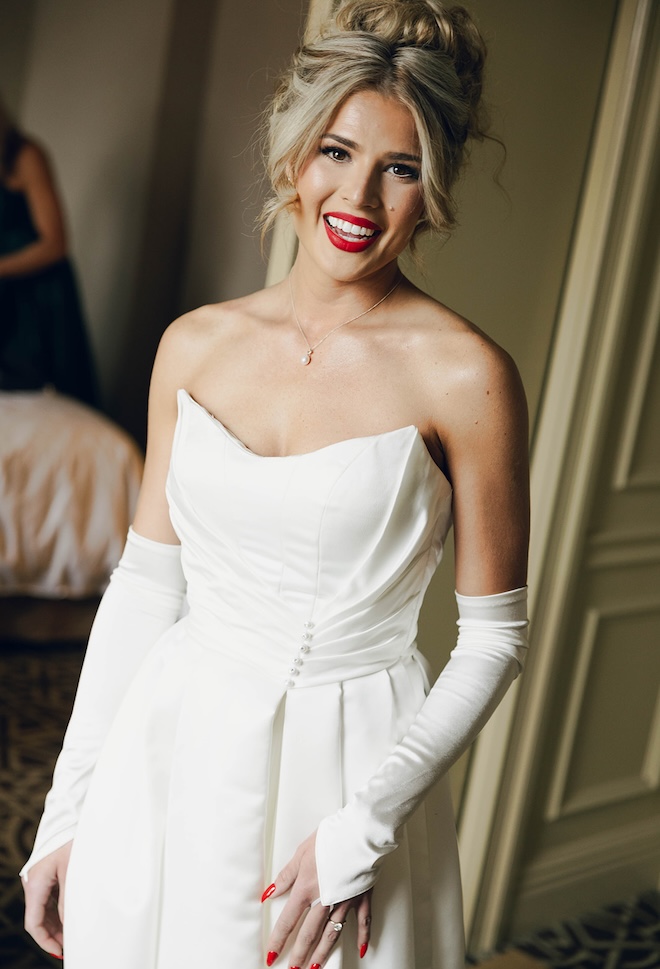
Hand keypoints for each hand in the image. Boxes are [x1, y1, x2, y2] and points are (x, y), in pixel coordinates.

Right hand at [23, 841, 71, 958]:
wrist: (70, 815)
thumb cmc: (71, 840)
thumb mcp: (72, 872)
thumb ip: (68, 900)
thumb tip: (67, 924)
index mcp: (35, 884)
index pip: (34, 923)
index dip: (45, 940)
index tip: (60, 951)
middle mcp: (34, 883)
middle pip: (39, 918)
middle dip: (53, 934)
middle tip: (70, 946)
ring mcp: (41, 878)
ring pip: (45, 909)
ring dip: (56, 923)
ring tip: (73, 935)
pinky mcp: (48, 873)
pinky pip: (51, 897)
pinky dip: (59, 910)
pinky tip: (71, 917)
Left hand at [262, 831, 371, 966]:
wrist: (360, 832)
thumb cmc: (332, 837)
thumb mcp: (301, 853)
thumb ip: (286, 876)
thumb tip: (270, 892)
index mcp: (307, 889)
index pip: (288, 920)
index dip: (279, 939)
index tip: (272, 954)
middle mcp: (325, 900)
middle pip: (309, 933)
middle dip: (299, 954)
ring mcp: (345, 901)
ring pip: (332, 933)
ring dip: (322, 952)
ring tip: (315, 966)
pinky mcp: (362, 897)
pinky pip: (363, 922)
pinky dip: (362, 937)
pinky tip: (361, 950)